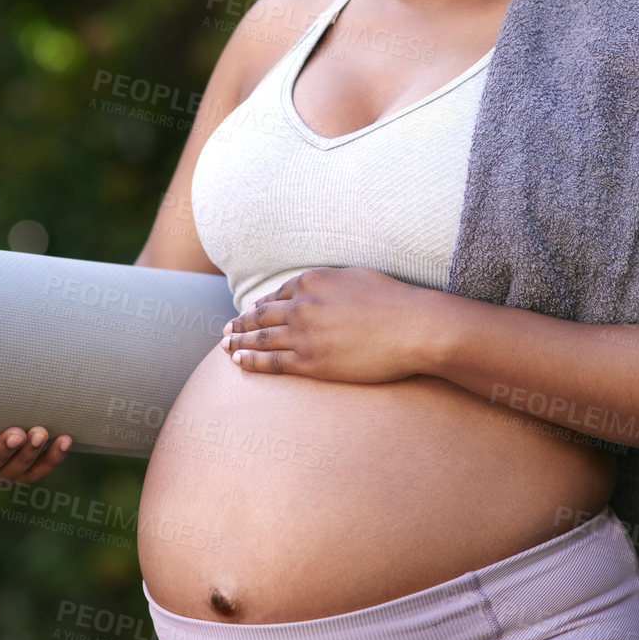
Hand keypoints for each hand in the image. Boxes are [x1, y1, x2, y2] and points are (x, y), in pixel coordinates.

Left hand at [221, 267, 431, 382]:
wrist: (413, 327)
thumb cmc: (393, 301)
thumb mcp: (355, 277)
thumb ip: (328, 282)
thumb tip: (314, 287)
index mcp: (312, 280)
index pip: (276, 295)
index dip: (259, 306)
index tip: (249, 313)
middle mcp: (302, 305)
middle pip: (261, 315)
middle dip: (240, 324)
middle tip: (225, 330)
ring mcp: (304, 334)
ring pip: (261, 338)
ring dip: (239, 342)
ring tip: (225, 346)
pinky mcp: (311, 361)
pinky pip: (272, 362)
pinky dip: (251, 361)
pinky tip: (238, 361)